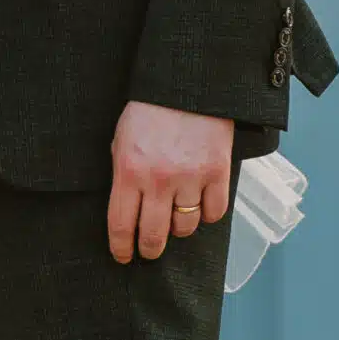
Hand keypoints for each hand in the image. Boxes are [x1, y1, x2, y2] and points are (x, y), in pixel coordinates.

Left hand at [106, 101, 233, 263]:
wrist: (187, 83)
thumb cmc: (149, 110)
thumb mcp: (122, 139)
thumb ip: (123, 174)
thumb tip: (126, 211)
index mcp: (129, 170)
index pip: (121, 225)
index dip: (122, 248)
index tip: (123, 256)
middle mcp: (159, 179)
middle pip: (154, 236)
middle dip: (149, 249)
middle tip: (149, 250)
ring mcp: (190, 177)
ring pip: (185, 228)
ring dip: (179, 228)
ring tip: (175, 216)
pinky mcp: (217, 172)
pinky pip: (214, 213)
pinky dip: (207, 214)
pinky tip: (200, 204)